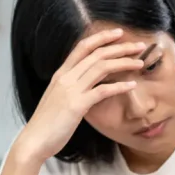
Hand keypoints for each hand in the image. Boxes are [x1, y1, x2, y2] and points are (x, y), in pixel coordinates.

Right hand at [15, 28, 145, 162]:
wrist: (34, 140)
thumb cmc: (47, 123)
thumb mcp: (58, 97)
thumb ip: (71, 86)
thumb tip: (88, 82)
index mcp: (61, 74)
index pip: (83, 47)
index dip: (101, 37)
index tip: (119, 33)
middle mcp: (65, 77)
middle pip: (97, 54)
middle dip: (120, 47)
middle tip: (139, 45)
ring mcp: (71, 90)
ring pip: (101, 67)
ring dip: (124, 62)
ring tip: (140, 62)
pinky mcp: (77, 105)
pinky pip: (102, 90)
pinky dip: (120, 86)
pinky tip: (132, 85)